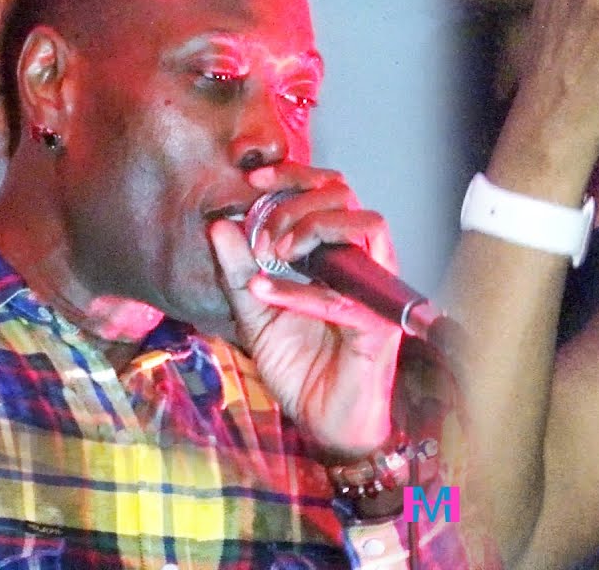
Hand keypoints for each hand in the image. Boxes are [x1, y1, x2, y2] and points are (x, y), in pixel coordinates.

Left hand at [208, 162, 401, 458]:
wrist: (324, 422)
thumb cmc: (302, 367)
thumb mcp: (255, 313)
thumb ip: (239, 270)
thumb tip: (221, 224)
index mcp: (338, 253)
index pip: (330, 191)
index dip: (294, 176)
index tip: (253, 180)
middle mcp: (362, 264)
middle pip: (348, 197)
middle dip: (298, 202)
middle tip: (265, 234)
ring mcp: (374, 292)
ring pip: (366, 227)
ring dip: (315, 230)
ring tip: (275, 253)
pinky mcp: (376, 326)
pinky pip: (341, 298)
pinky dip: (298, 291)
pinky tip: (263, 291)